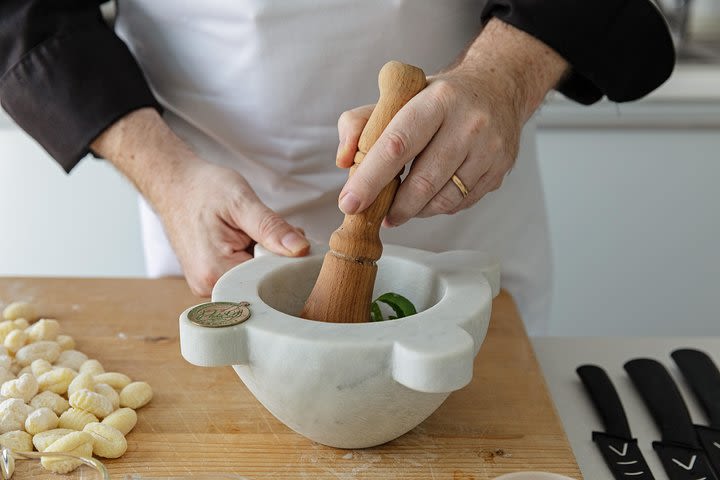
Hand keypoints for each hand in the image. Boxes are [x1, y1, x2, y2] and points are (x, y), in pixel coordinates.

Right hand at [91, 109, 309, 296]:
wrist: (173, 185)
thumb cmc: (203, 189)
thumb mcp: (241, 201)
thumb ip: (271, 228)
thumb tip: (301, 249)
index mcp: (216, 272)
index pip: (270, 278)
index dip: (286, 257)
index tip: (289, 235)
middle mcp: (209, 287)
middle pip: (263, 281)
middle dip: (275, 257)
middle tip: (268, 228)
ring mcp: (208, 286)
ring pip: (255, 278)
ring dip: (263, 256)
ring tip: (250, 231)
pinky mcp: (210, 280)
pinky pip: (243, 274)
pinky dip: (251, 257)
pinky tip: (244, 239)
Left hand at [335, 18, 568, 225]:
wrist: (497, 89)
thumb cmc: (438, 99)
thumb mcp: (398, 97)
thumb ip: (360, 122)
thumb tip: (343, 159)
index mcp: (437, 100)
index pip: (398, 144)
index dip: (370, 179)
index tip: (350, 202)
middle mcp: (468, 123)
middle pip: (422, 181)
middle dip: (393, 207)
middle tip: (376, 214)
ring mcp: (489, 149)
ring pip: (443, 199)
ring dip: (414, 211)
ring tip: (401, 208)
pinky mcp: (499, 170)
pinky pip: (460, 203)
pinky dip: (437, 207)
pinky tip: (428, 198)